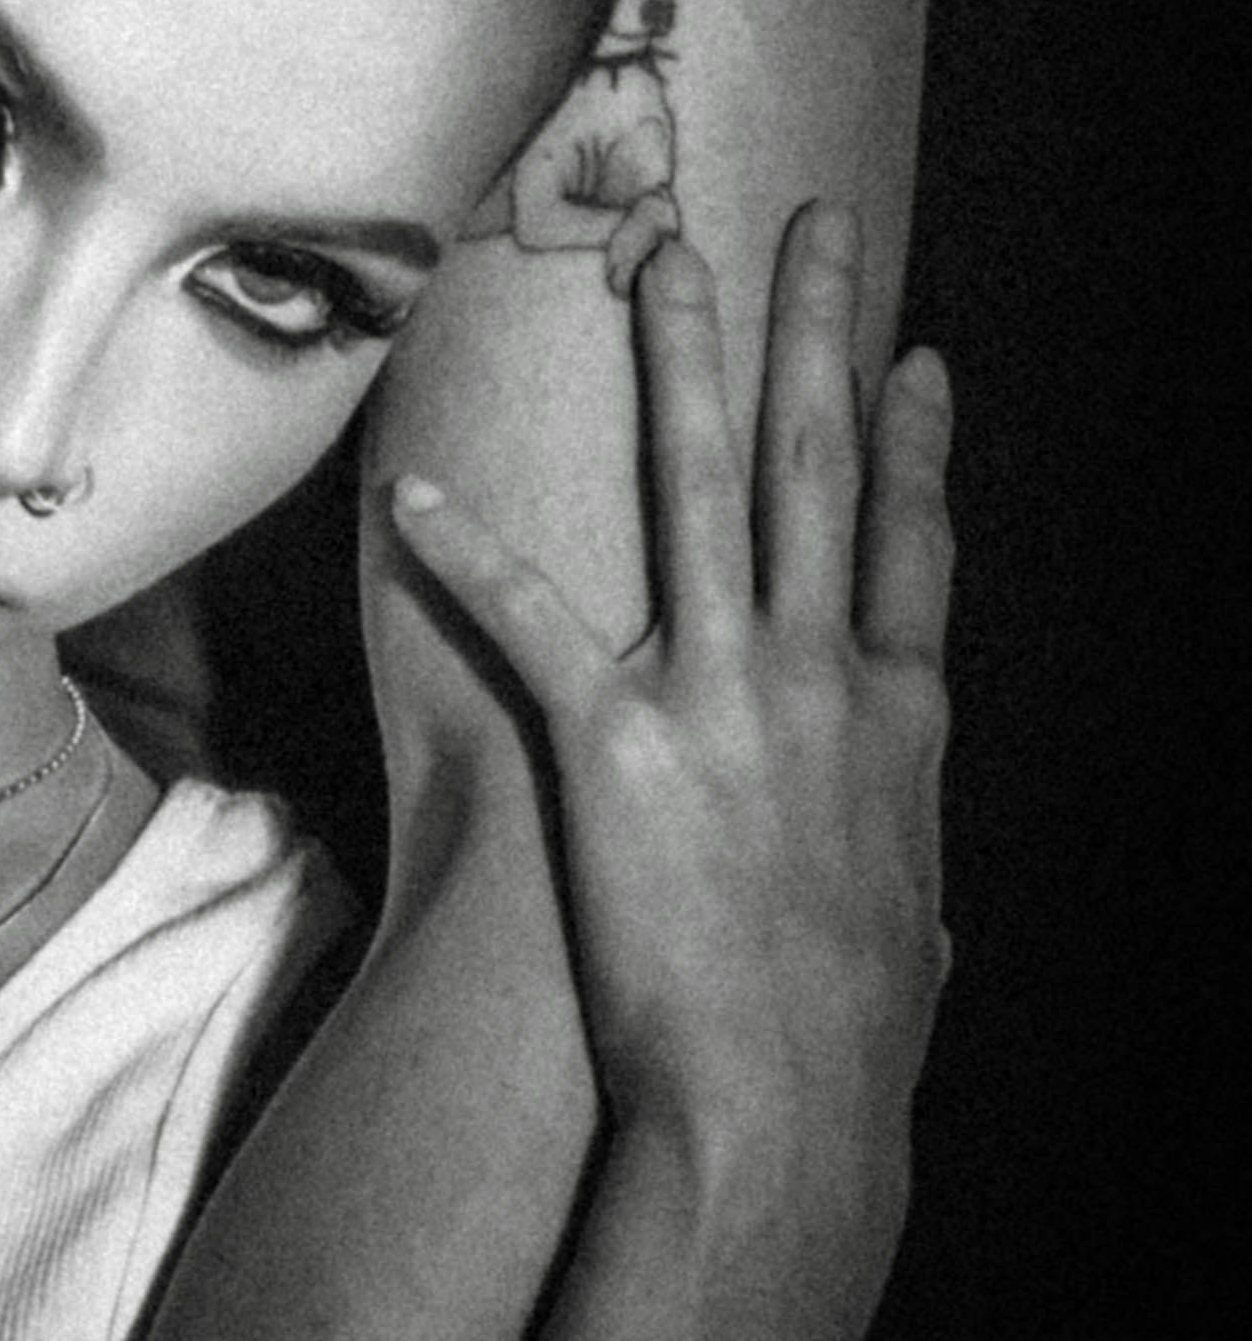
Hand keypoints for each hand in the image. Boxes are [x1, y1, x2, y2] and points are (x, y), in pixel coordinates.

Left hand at [391, 203, 951, 1288]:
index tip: (915, 349)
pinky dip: (469, 554)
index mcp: (900, 722)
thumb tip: (926, 920)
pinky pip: (531, 621)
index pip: (911, 543)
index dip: (913, 441)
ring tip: (659, 259)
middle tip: (808, 223)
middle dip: (813, 332)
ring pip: (700, 488)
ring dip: (679, 362)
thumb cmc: (844, 1051)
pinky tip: (413, 492)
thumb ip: (910, 896)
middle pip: (821, 468)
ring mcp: (722, 701)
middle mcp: (822, 683)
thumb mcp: (909, 946)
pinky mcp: (616, 745)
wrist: (781, 1116)